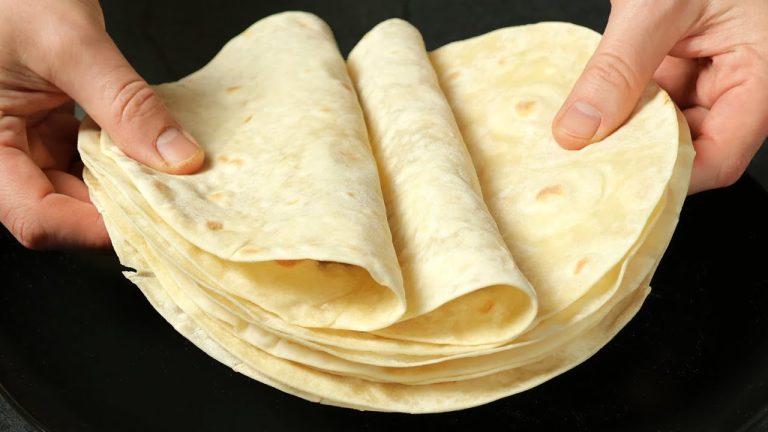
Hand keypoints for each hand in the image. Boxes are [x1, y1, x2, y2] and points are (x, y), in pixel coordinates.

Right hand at [0, 0, 203, 248]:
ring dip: (125, 187)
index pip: (36, 216)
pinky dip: (120, 162)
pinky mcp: (45, 132)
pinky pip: (85, 163)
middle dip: (120, 209)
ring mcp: (22, 144)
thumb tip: (179, 158)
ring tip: (170, 180)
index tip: (153, 221)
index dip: (94, 229)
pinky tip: (152, 154)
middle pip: (61, 210)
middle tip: (176, 204)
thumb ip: (126, 104)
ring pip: (78, 190)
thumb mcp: (72, 44)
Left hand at [552, 0, 767, 193]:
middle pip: (691, 146)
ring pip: (666, 125)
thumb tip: (577, 131)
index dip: (670, 177)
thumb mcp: (660, 4)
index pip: (721, 157)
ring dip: (625, 128)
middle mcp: (741, 81)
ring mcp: (712, 73)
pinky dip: (623, 103)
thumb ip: (619, 67)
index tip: (615, 184)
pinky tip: (589, 108)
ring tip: (580, 137)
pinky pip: (654, 97)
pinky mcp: (686, 62)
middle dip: (638, 153)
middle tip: (583, 164)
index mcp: (761, 73)